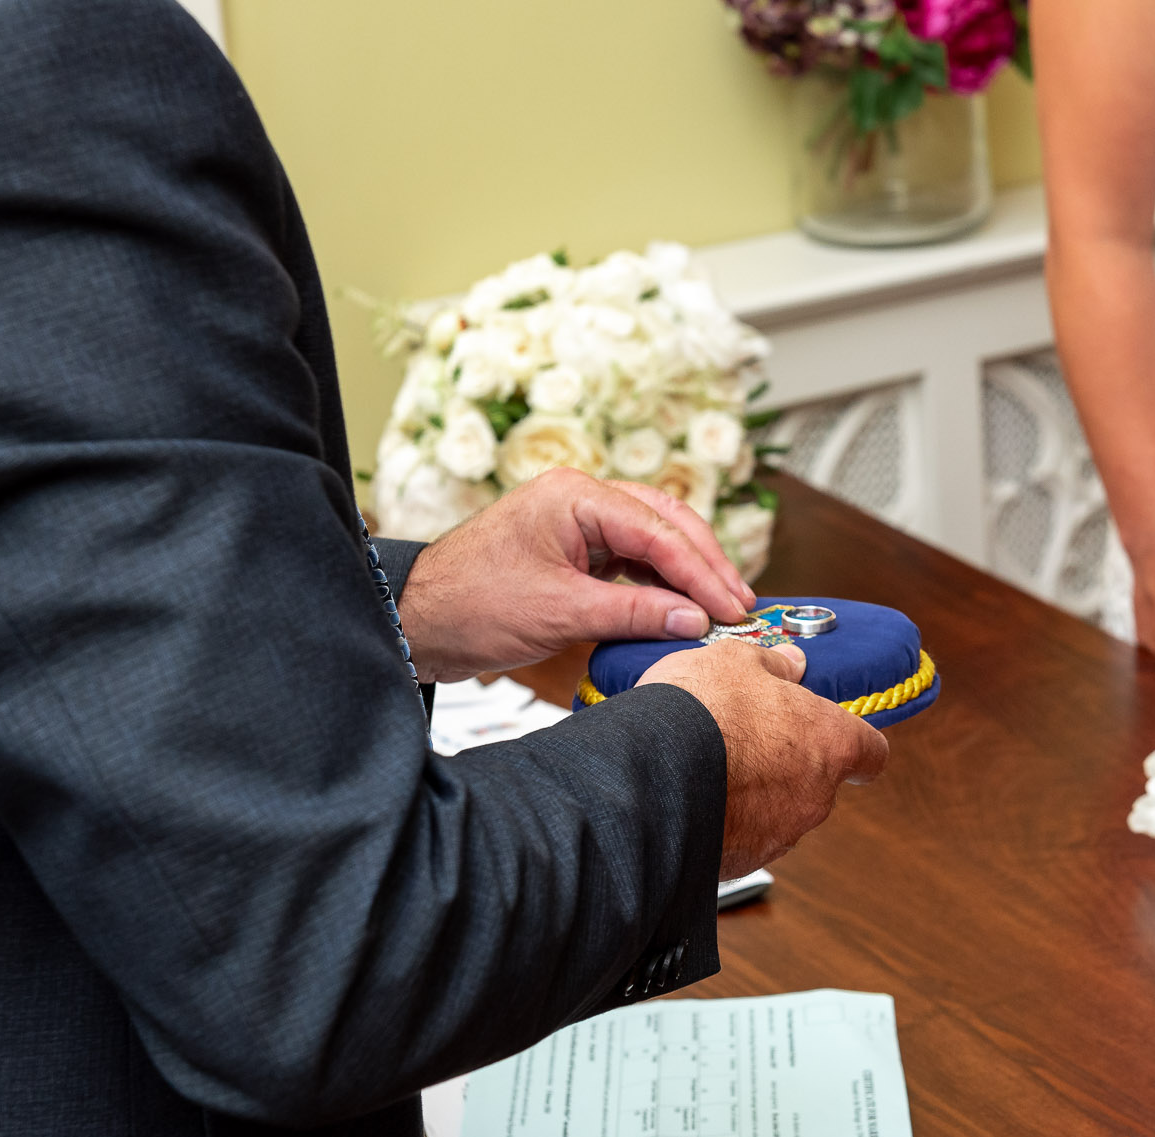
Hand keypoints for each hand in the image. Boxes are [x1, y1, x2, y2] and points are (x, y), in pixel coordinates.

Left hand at [396, 469, 754, 680]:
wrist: (415, 623)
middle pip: (666, 524)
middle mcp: (580, 501)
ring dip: (686, 576)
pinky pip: (631, 563)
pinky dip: (659, 586)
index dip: (702, 573)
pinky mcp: (572, 555)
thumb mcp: (560, 612)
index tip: (732, 609)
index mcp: (575, 496)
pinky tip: (680, 611)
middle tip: (739, 607)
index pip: (659, 530)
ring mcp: (576, 526)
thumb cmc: (469, 605)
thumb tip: (696, 620)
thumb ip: (634, 613)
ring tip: (720, 611)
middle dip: (705, 566)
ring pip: (653, 542)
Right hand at [639, 641, 889, 878]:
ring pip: (779, 812)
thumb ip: (773, 664)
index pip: (872, 753)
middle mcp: (816, 796)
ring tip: (711, 767)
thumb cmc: (701, 711)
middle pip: (818, 781)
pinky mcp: (743, 861)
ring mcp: (780, 834)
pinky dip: (726, 821)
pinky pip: (742, 837)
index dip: (857, 744)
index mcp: (830, 743)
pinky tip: (693, 797)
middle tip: (748, 737)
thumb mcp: (735, 661)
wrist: (649, 777)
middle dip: (789, 763)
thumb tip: (791, 663)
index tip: (841, 738)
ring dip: (755, 794)